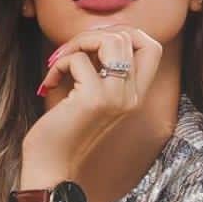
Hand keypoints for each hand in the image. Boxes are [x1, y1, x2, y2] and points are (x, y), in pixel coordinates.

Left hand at [23, 22, 162, 172]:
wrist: (50, 168)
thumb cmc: (63, 130)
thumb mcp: (91, 95)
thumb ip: (101, 69)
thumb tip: (95, 34)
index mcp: (135, 95)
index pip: (153, 47)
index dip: (126, 33)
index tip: (96, 45)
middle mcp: (132, 96)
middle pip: (129, 36)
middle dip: (94, 34)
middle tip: (71, 53)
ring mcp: (116, 97)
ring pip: (111, 40)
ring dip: (78, 43)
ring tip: (60, 62)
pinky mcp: (94, 99)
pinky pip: (78, 59)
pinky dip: (58, 64)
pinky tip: (49, 83)